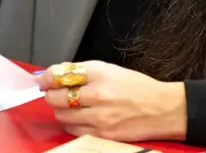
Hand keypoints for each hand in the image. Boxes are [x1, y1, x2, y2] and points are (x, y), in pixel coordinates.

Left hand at [36, 61, 186, 141]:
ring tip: (72, 107)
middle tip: (56, 94)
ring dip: (62, 111)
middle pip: (56, 98)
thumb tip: (54, 74)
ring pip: (62, 116)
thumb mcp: (110, 70)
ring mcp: (99, 118)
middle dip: (52, 95)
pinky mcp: (102, 135)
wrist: (162, 109)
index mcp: (99, 74)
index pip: (59, 75)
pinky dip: (72, 125)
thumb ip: (81, 71)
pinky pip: (73, 131)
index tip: (43, 80)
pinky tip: (82, 119)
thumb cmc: (137, 87)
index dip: (46, 79)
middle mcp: (97, 95)